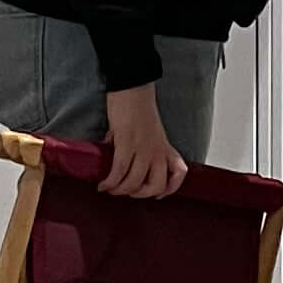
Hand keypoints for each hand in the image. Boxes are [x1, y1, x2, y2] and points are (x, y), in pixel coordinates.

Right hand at [98, 83, 186, 199]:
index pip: (179, 173)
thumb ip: (140, 149)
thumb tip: (119, 163)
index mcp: (165, 146)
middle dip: (139, 195)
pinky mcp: (127, 142)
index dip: (170, 189)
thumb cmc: (137, 107)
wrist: (131, 88)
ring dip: (120, 191)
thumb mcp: (148, 131)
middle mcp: (157, 149)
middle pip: (156, 185)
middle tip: (126, 192)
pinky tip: (103, 184)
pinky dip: (110, 181)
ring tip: (110, 189)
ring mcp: (144, 147)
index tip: (157, 194)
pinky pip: (120, 170)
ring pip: (135, 182)